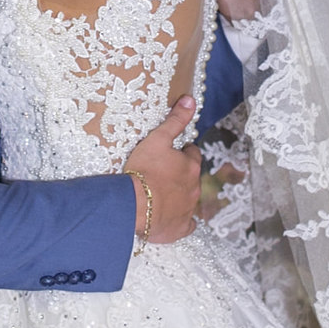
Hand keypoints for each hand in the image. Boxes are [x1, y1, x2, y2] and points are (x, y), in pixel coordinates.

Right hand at [123, 95, 200, 244]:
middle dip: (180, 174)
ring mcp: (188, 209)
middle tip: (161, 173)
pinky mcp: (180, 228)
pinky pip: (187, 224)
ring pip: (188, 199)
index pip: (191, 154)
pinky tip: (170, 218)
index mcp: (190, 166)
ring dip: (178, 195)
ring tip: (159, 194)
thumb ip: (175, 120)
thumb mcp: (157, 139)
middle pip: (190, 177)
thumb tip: (190, 99)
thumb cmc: (144, 171)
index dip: (181, 152)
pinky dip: (181, 220)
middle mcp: (194, 188)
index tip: (171, 153)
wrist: (134, 206)